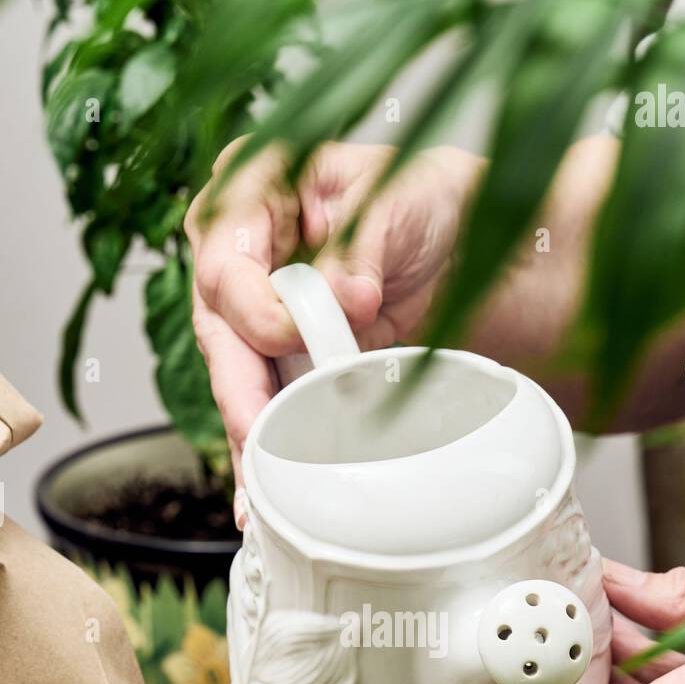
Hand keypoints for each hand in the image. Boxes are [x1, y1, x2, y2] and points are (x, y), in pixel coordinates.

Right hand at [184, 139, 483, 495]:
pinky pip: (263, 409)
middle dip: (239, 393)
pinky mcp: (280, 362)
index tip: (296, 337)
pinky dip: (267, 451)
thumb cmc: (423, 198)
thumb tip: (348, 296)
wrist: (465, 247)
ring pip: (234, 382)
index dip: (257, 311)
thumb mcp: (398, 196)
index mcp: (251, 190)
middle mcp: (240, 254)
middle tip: (257, 435)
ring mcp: (255, 312)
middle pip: (219, 333)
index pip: (225, 265)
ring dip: (249, 439)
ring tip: (257, 492)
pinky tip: (263, 493)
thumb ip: (362, 243)